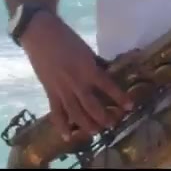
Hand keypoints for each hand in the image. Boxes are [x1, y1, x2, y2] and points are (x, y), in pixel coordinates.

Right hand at [18, 12, 132, 136]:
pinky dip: (61, 125)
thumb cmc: (66, 38)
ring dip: (87, 124)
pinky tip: (67, 137)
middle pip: (92, 106)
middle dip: (103, 117)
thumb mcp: (86, 50)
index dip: (120, 97)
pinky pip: (56, 112)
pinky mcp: (50, 92)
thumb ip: (94, 64)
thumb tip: (105, 73)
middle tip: (112, 124)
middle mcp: (77, 83)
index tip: (129, 106)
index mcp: (88, 69)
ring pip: (76, 113)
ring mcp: (62, 89)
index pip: (108, 87)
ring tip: (96, 132)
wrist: (41, 34)